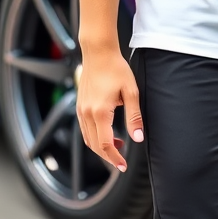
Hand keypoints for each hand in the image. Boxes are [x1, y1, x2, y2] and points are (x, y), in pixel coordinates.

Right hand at [75, 46, 143, 171]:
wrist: (98, 53)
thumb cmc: (116, 68)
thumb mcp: (131, 92)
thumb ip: (134, 116)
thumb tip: (137, 138)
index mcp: (100, 112)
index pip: (106, 145)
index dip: (115, 158)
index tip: (123, 166)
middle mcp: (87, 114)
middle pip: (95, 146)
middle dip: (108, 157)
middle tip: (121, 161)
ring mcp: (81, 110)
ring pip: (88, 139)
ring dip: (101, 147)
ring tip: (117, 146)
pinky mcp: (79, 106)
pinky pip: (85, 129)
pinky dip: (94, 137)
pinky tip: (107, 133)